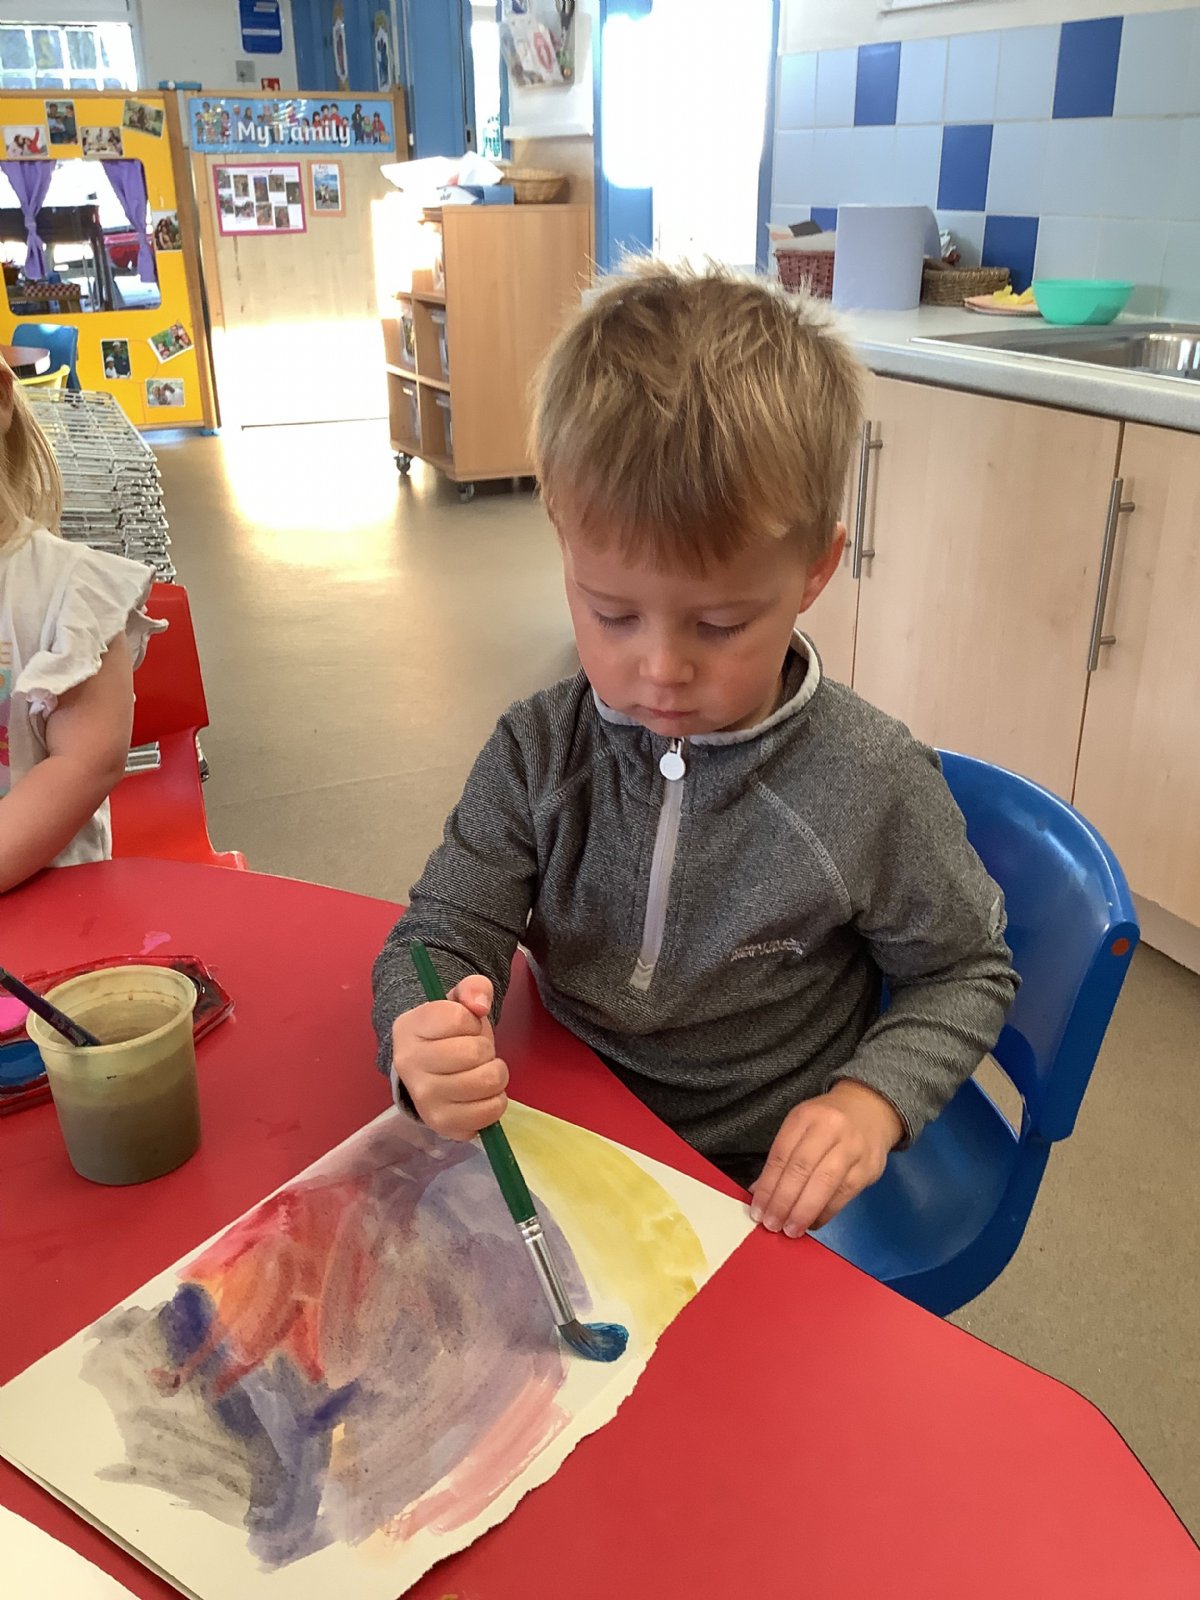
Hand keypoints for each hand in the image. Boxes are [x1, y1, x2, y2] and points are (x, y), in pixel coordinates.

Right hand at [390, 976, 508, 1140]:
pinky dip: (496, 1101)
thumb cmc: (447, 1033)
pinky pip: (489, 1113)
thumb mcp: (458, 1001)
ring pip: (486, 1082)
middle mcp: (409, 1065)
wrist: (427, 1072)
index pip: (459, 1018)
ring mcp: (424, 1099)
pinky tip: (481, 1094)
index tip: (464, 1027)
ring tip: (482, 1071)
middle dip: (486, 1048)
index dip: (472, 1020)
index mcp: (409, 1028)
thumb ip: (473, 988)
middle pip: (475, 1052)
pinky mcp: (442, 1125)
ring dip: (495, 1074)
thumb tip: (480, 1005)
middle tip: (476, 1052)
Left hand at [748, 1081, 903, 1237]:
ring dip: (804, 1212)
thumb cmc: (828, 1122)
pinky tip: (812, 1223)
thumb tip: (761, 1193)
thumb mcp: (801, 1127)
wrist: (871, 1110)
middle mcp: (830, 1129)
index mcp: (806, 1117)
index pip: (782, 1155)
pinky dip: (825, 1213)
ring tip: (791, 1229)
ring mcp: (852, 1149)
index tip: (758, 1210)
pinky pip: (844, 1195)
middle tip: (772, 1224)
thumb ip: (782, 1158)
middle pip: (802, 1169)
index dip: (768, 1186)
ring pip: (825, 1184)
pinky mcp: (868, 1168)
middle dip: (784, 1201)